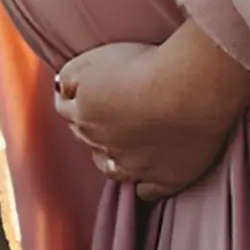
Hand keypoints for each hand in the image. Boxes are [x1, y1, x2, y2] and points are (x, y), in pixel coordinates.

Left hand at [54, 41, 245, 201]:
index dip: (73, 98)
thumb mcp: (94, 59)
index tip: (80, 91)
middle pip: (88, 138)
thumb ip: (71, 75)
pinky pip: (148, 190)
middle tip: (105, 114)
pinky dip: (145, 184)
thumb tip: (60, 88)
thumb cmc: (146, 65)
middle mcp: (105, 145)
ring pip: (112, 169)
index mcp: (86, 113)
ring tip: (120, 148)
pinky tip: (147, 178)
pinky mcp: (166, 178)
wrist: (190, 88)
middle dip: (91, 127)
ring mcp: (136, 166)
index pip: (66, 108)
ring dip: (112, 159)